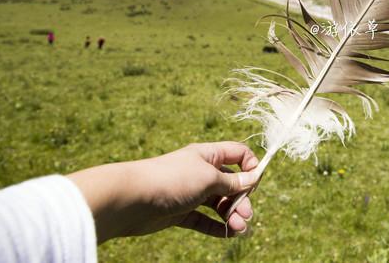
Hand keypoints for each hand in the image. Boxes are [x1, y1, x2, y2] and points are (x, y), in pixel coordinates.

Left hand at [68, 142, 259, 242]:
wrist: (132, 199)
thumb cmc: (172, 180)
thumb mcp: (210, 178)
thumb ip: (233, 182)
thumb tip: (254, 178)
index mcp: (208, 155)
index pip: (237, 154)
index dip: (250, 166)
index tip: (256, 182)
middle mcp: (200, 171)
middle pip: (231, 183)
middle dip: (242, 199)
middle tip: (246, 215)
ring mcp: (190, 192)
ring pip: (218, 203)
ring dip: (231, 215)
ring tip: (239, 229)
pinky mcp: (180, 212)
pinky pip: (203, 219)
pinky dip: (217, 226)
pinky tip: (227, 234)